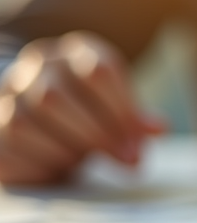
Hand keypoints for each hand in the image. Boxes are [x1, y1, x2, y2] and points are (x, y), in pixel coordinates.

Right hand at [0, 32, 164, 184]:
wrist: (50, 129)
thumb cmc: (92, 120)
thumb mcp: (118, 116)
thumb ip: (134, 122)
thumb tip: (157, 129)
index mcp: (74, 54)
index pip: (97, 70)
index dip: (121, 109)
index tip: (141, 140)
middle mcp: (36, 67)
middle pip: (54, 96)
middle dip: (95, 134)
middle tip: (127, 160)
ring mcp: (8, 94)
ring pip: (24, 122)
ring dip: (63, 148)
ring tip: (84, 161)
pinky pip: (6, 146)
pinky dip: (38, 163)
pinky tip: (59, 168)